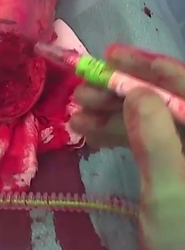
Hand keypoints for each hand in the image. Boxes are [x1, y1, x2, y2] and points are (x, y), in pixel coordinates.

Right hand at [72, 44, 184, 249]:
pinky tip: (88, 132)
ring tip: (75, 112)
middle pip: (165, 102)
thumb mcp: (169, 194)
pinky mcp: (174, 167)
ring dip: (112, 115)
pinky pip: (145, 141)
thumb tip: (137, 93)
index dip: (149, 67)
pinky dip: (117, 135)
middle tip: (81, 90)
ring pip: (150, 120)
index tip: (111, 55)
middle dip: (121, 93)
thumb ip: (156, 140)